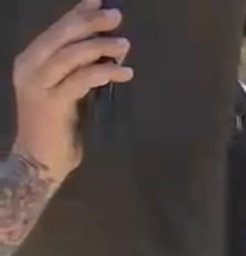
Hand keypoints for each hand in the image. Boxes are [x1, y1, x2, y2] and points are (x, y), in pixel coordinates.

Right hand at [10, 0, 132, 179]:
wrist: (41, 159)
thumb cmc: (59, 124)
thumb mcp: (71, 87)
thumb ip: (83, 66)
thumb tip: (111, 44)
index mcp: (31, 60)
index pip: (56, 30)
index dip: (78, 13)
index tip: (99, 0)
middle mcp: (30, 68)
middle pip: (61, 37)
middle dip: (89, 23)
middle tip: (116, 16)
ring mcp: (39, 85)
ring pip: (70, 55)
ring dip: (100, 47)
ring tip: (125, 45)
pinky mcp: (52, 104)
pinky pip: (81, 80)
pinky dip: (104, 72)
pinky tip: (124, 73)